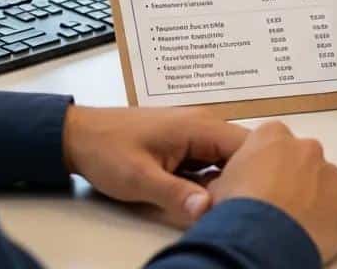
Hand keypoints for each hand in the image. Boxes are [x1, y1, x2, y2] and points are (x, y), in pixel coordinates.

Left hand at [62, 105, 246, 226]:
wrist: (79, 135)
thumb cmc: (107, 150)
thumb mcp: (139, 178)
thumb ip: (176, 195)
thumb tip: (209, 210)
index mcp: (198, 126)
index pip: (247, 145)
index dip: (257, 172)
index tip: (256, 199)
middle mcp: (202, 124)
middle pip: (241, 153)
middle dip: (245, 180)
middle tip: (239, 208)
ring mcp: (193, 134)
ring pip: (225, 159)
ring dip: (228, 182)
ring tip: (227, 207)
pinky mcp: (184, 144)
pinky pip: (209, 162)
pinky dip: (212, 181)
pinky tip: (207, 201)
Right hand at [207, 121, 336, 263]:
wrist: (261, 237)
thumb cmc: (239, 210)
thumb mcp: (221, 183)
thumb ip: (235, 173)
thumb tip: (231, 186)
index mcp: (273, 135)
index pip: (276, 140)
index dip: (270, 162)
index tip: (265, 178)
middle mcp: (304, 148)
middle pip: (304, 157)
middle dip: (296, 175)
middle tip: (281, 200)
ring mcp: (329, 173)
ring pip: (328, 179)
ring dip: (318, 194)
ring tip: (300, 218)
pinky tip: (326, 225)